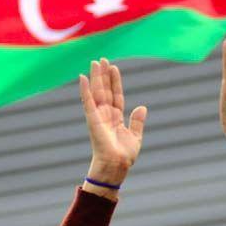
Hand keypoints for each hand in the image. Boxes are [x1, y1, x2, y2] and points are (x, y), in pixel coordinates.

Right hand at [80, 58, 147, 195]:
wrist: (116, 166)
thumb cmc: (124, 156)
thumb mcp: (135, 137)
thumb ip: (137, 121)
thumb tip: (142, 107)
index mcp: (116, 118)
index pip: (116, 95)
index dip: (115, 81)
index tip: (114, 67)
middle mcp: (106, 115)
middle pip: (105, 90)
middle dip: (104, 75)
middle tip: (102, 59)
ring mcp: (98, 116)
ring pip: (97, 92)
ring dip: (95, 77)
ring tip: (94, 62)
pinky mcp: (92, 120)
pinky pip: (88, 102)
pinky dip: (85, 90)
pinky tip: (83, 78)